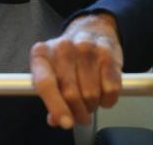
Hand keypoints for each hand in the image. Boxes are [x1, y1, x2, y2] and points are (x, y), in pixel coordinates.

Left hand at [30, 13, 122, 128]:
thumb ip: (49, 95)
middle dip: (78, 112)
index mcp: (41, 53)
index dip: (56, 107)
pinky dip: (108, 100)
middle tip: (81, 116)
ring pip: (91, 94)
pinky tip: (103, 94)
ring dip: (92, 106)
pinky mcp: (107, 53)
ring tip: (91, 101)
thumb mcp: (51, 70)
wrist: (91, 29)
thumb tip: (55, 120)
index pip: (45, 83)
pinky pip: (111, 89)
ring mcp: (85, 48)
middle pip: (71, 93)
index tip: (65, 123)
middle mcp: (62, 48)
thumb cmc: (66, 57)